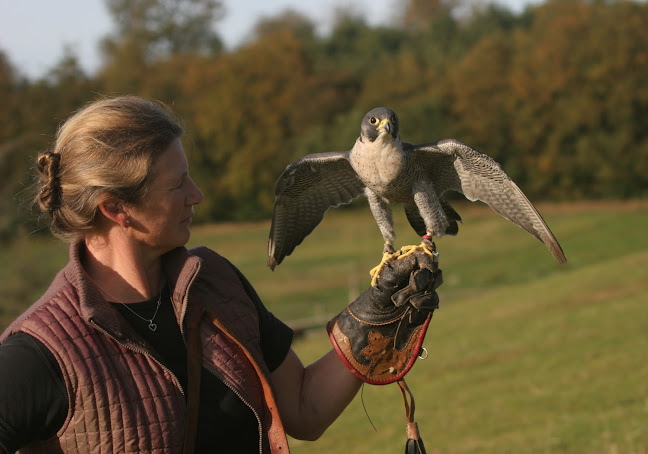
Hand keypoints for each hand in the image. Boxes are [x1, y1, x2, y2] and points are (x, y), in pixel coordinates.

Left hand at [327, 247, 441, 383]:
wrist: (372, 324)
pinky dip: (424, 304)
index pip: (423, 256)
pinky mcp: (424, 305)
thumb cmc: (376, 297)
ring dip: (420, 294)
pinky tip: (411, 309)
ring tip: (403, 302)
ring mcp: (420, 290)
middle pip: (432, 270)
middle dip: (421, 280)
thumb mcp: (388, 278)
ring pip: (434, 285)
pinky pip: (433, 301)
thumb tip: (423, 255)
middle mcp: (413, 274)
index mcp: (404, 264)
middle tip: (411, 287)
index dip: (427, 261)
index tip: (424, 269)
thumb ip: (405, 265)